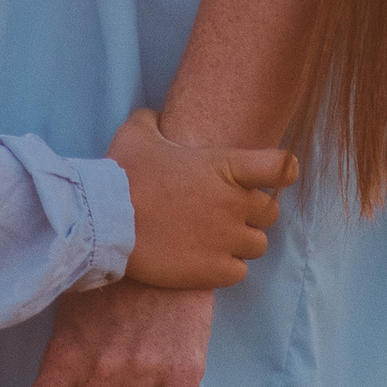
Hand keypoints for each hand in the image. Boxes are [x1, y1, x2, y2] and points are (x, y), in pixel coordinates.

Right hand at [109, 105, 286, 289]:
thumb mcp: (137, 133)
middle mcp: (234, 204)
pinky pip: (239, 271)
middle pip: (270, 212)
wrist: (104, 222)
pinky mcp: (213, 270)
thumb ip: (154, 119)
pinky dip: (227, 267)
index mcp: (225, 167)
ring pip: (258, 245)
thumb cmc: (123, 175)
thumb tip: (156, 115)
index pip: (280, 167)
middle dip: (253, 212)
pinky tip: (206, 259)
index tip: (271, 177)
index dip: (282, 171)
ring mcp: (226, 239)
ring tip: (214, 239)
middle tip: (226, 212)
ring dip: (241, 242)